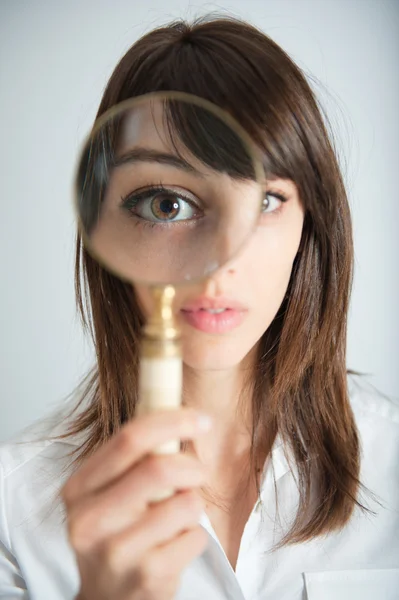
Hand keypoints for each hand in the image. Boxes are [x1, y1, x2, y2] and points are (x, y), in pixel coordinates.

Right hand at [61, 408, 211, 599]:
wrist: (107, 597)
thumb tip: (177, 412)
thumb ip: (134, 456)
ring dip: (194, 502)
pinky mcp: (146, 577)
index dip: (171, 421)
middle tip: (198, 470)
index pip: (128, 438)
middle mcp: (89, 519)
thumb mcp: (109, 491)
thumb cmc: (115, 531)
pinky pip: (194, 537)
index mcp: (79, 487)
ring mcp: (116, 552)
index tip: (200, 418)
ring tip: (179, 513)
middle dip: (192, 465)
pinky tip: (175, 543)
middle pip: (159, 468)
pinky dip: (195, 534)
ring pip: (185, 503)